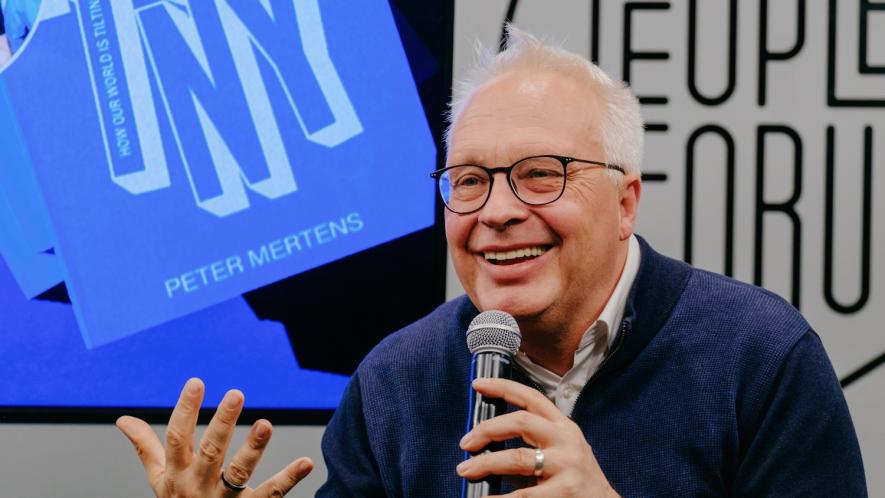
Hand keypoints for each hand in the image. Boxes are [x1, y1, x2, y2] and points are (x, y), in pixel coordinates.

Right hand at [117, 378, 312, 496]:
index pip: (178, 438)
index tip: (196, 382)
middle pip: (211, 452)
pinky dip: (289, 479)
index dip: (185, 410)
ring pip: (239, 474)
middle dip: (223, 424)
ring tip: (266, 424)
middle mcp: (200, 486)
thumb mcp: (160, 478)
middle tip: (236, 394)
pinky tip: (306, 462)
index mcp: (177, 474)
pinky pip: (270, 494)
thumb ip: (146, 447)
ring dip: (253, 449)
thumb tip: (123, 419)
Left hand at [456, 378, 618, 496]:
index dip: (503, 387)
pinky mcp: (564, 492)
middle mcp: (567, 441)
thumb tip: (485, 442)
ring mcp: (567, 466)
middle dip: (487, 429)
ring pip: (517, 458)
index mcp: (564, 427)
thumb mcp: (560, 451)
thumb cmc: (574, 480)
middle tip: (466, 443)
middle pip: (520, 422)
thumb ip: (532, 443)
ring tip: (466, 470)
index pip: (532, 398)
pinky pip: (523, 496)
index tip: (478, 384)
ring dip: (485, 463)